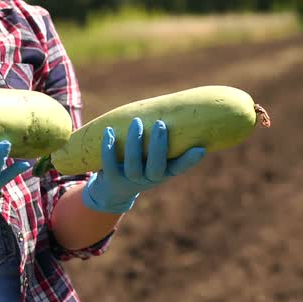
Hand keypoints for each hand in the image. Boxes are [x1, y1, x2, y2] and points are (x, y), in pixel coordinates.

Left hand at [82, 118, 205, 213]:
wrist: (114, 189)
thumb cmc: (140, 162)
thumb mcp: (153, 154)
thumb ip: (162, 136)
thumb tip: (177, 104)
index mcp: (164, 172)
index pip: (179, 168)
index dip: (189, 161)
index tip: (200, 149)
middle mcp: (149, 179)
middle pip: (156, 167)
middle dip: (159, 146)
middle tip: (161, 123)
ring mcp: (130, 181)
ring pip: (133, 165)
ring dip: (135, 143)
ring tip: (137, 121)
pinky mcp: (112, 179)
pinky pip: (109, 164)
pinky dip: (109, 147)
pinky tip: (109, 130)